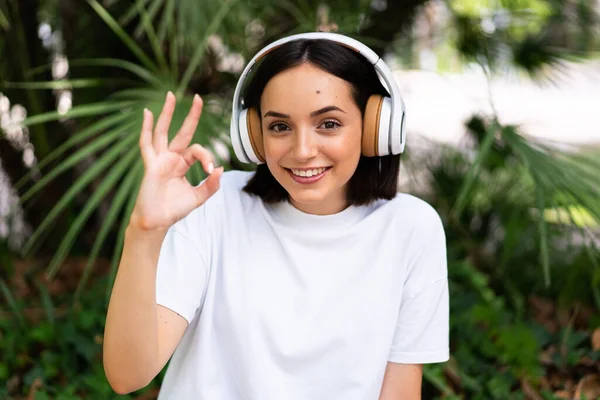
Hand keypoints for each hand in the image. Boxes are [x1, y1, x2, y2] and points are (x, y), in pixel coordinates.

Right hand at [130, 92, 222, 230]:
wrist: (156, 222)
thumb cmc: (174, 209)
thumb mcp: (198, 198)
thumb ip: (211, 185)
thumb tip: (221, 169)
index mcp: (182, 164)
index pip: (197, 150)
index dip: (207, 156)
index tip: (211, 170)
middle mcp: (171, 158)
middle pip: (182, 132)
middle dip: (191, 115)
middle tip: (198, 98)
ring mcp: (159, 159)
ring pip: (163, 131)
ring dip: (167, 113)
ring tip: (171, 95)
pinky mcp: (150, 164)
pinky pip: (147, 144)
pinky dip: (147, 128)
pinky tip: (148, 113)